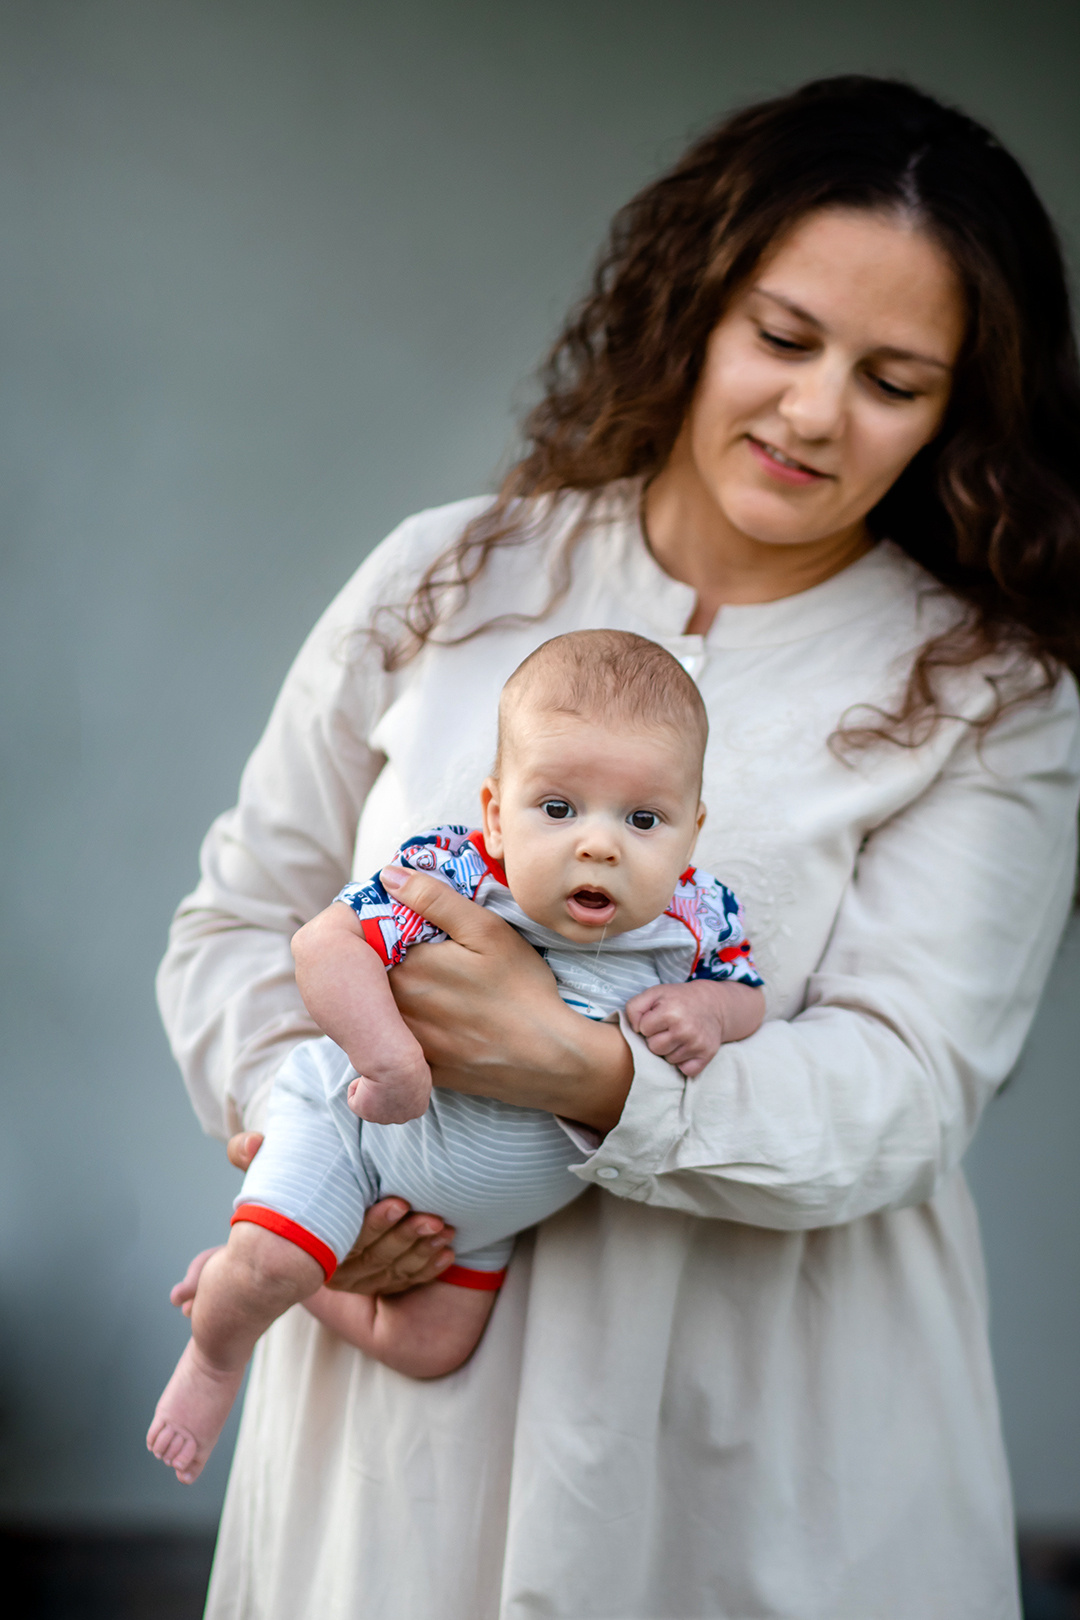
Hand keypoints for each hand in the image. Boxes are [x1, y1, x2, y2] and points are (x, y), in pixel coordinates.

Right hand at [224, 1131, 455, 1293]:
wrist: (292, 1228)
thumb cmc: (293, 1187)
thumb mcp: (270, 1173)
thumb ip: (253, 1156)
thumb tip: (251, 1144)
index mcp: (312, 1243)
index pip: (345, 1239)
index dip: (374, 1224)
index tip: (399, 1202)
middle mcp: (332, 1267)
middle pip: (374, 1258)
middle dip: (406, 1239)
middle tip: (434, 1219)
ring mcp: (355, 1279)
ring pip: (391, 1272)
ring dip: (421, 1253)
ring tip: (446, 1231)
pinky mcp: (375, 1283)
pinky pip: (403, 1283)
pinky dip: (427, 1269)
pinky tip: (448, 1253)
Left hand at [381, 866, 633, 1132]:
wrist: (549, 1058)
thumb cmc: (520, 987)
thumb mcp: (485, 930)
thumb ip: (433, 899)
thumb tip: (388, 874)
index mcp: (406, 968)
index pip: (373, 938)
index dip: (388, 927)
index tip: (411, 927)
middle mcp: (396, 1008)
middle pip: (376, 975)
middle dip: (391, 961)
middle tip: (432, 959)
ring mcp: (408, 1044)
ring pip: (386, 1010)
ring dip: (397, 996)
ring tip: (442, 991)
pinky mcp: (422, 1070)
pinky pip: (403, 1045)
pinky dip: (411, 1032)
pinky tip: (445, 1024)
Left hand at [625, 979, 764, 1076]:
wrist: (713, 1004)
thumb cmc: (679, 999)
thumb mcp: (654, 993)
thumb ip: (635, 1007)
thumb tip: (635, 1029)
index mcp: (670, 1012)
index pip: (643, 1029)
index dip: (649, 1023)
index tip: (659, 1017)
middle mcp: (685, 1030)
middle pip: (654, 1048)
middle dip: (657, 1038)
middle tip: (668, 1027)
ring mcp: (696, 1044)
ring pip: (668, 1060)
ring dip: (670, 1050)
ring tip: (679, 1035)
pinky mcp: (706, 1055)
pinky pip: (685, 1070)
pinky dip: (684, 1062)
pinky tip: (687, 1047)